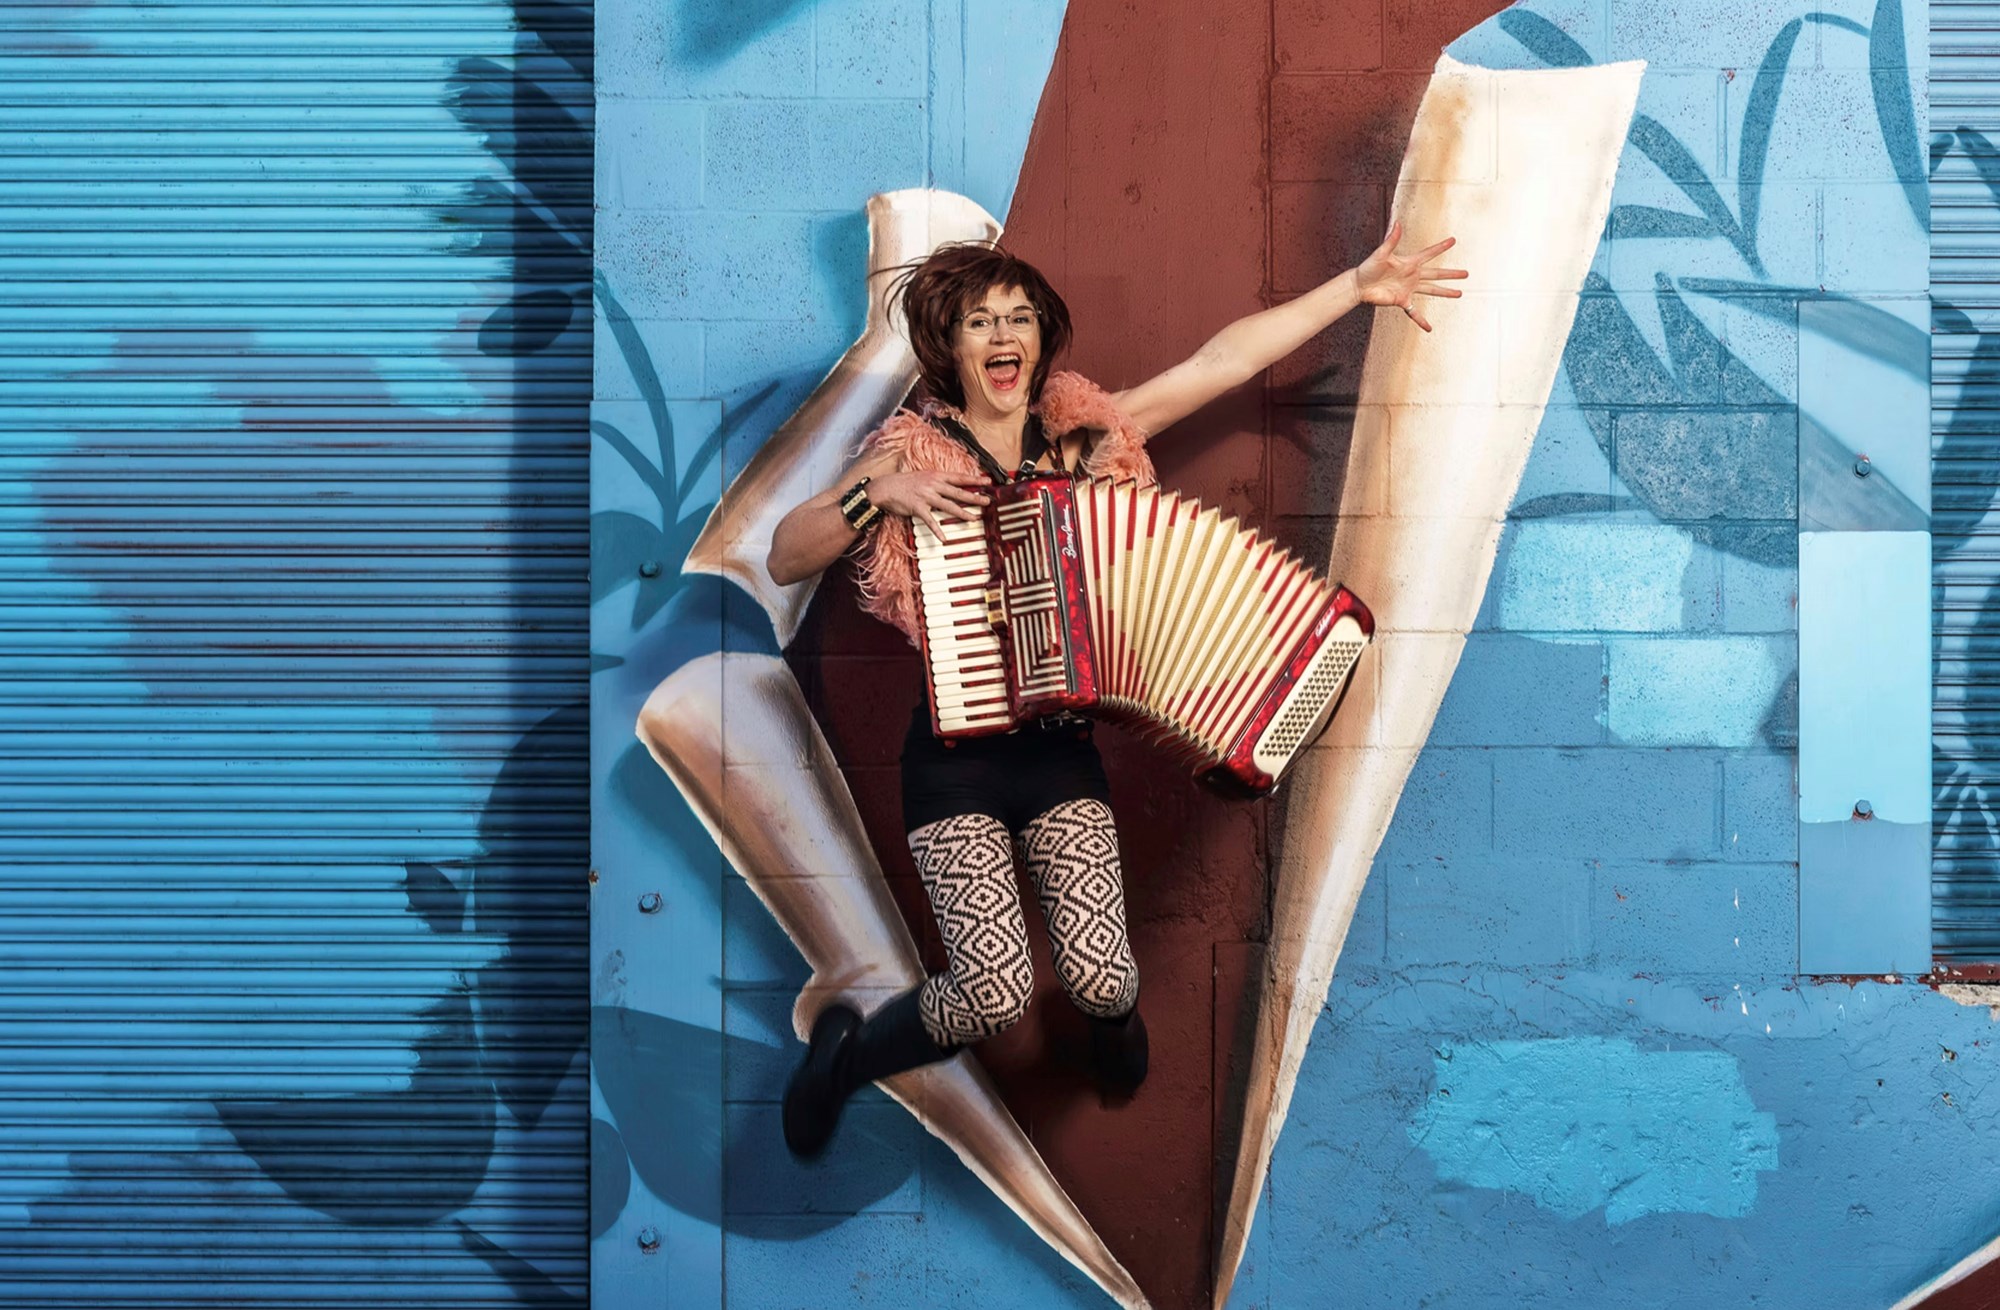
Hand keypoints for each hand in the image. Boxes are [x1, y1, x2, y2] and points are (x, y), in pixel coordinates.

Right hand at [867, 469, 991, 541]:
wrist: (886, 487)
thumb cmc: (905, 482)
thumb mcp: (923, 476)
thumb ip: (937, 481)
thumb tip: (951, 485)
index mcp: (936, 476)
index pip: (959, 477)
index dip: (974, 479)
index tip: (988, 482)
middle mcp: (933, 484)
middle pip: (958, 492)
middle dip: (975, 497)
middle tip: (988, 501)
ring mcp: (926, 496)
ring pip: (949, 506)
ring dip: (962, 513)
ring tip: (974, 518)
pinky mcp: (918, 507)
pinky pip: (930, 521)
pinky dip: (937, 530)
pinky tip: (944, 538)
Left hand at [1354, 220, 1467, 332]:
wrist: (1359, 285)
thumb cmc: (1368, 267)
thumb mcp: (1381, 253)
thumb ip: (1391, 239)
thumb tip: (1398, 223)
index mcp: (1410, 263)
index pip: (1429, 253)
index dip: (1441, 247)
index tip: (1453, 241)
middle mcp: (1413, 275)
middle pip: (1437, 274)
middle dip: (1451, 274)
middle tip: (1466, 273)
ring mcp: (1409, 289)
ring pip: (1432, 290)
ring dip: (1445, 292)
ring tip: (1459, 293)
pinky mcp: (1402, 301)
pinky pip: (1414, 312)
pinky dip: (1421, 320)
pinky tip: (1429, 328)